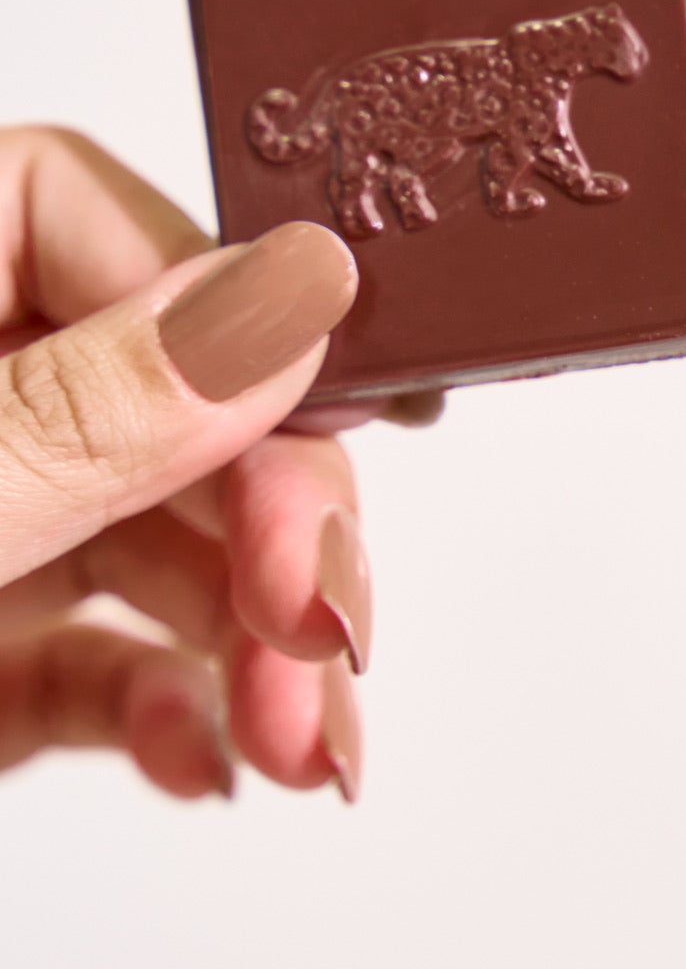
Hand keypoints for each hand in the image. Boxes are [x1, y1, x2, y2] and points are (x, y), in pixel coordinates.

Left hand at [0, 127, 426, 801]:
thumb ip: (85, 413)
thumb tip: (290, 294)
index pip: (76, 206)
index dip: (218, 295)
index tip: (321, 408)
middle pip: (165, 393)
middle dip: (273, 523)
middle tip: (327, 619)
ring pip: (161, 543)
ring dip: (257, 649)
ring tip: (300, 744)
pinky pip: (108, 663)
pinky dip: (177, 715)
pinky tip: (212, 762)